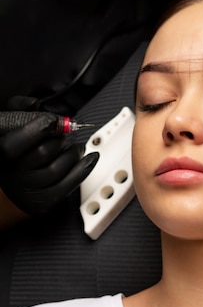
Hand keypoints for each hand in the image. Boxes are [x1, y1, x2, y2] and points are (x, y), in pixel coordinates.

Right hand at [0, 97, 98, 215]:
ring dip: (74, 154)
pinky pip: (67, 187)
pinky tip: (90, 159)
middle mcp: (10, 174)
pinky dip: (83, 170)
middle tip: (66, 135)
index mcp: (1, 153)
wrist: (20, 180)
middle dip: (60, 140)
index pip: (17, 141)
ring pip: (56, 169)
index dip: (41, 128)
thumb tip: (34, 104)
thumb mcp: (13, 124)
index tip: (57, 121)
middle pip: (43, 152)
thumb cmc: (20, 148)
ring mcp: (26, 191)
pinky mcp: (42, 202)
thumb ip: (20, 109)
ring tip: (78, 147)